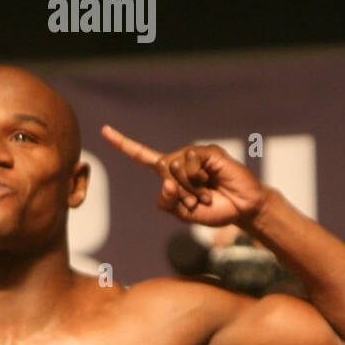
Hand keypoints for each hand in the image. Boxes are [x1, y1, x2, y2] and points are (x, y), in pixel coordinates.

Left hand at [102, 126, 265, 226]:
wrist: (241, 210)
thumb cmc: (212, 210)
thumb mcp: (181, 213)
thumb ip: (166, 202)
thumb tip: (165, 181)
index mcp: (169, 174)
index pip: (143, 157)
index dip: (124, 145)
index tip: (104, 131)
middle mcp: (179, 160)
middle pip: (161, 170)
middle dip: (177, 193)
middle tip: (195, 201)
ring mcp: (194, 155)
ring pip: (175, 168)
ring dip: (190, 188)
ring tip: (205, 193)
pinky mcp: (208, 152)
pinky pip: (191, 162)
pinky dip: (198, 178)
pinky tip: (211, 180)